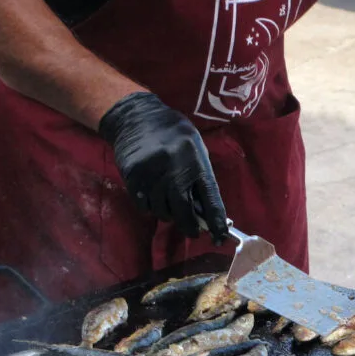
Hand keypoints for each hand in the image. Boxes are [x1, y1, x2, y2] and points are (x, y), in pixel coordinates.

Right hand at [98, 92, 228, 241]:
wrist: (136, 117)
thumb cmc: (173, 133)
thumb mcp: (195, 149)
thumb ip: (201, 177)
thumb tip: (206, 211)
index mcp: (196, 162)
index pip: (211, 200)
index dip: (216, 222)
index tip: (220, 238)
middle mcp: (175, 171)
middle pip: (185, 213)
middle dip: (191, 227)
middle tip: (194, 231)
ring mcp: (153, 176)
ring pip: (163, 212)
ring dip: (169, 214)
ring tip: (170, 204)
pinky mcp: (134, 179)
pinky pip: (145, 207)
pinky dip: (152, 207)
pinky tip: (154, 196)